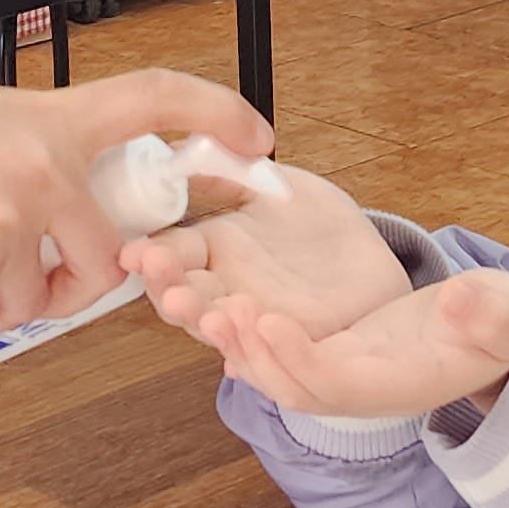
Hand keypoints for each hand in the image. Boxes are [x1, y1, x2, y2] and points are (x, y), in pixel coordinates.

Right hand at [0, 68, 268, 349]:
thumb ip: (35, 147)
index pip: (154, 98)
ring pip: (31, 303)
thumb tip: (62, 192)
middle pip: (105, 261)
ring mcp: (6, 225)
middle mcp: (43, 171)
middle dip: (74, 285)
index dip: (214, 114)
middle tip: (35, 279)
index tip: (256, 138)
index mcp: (52, 120)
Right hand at [123, 163, 410, 345]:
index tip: (133, 250)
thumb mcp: (277, 186)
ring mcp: (255, 323)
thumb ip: (230, 172)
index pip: (171, 257)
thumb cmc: (325, 231)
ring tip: (194, 305)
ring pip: (216, 332)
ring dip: (200, 320)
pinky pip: (266, 357)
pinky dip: (250, 348)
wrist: (375, 269)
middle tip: (157, 269)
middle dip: (166, 287)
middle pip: (182, 299)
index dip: (149, 256)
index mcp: (215, 252)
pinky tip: (241, 334)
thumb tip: (179, 150)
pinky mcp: (293, 347)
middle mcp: (226, 292)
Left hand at [195, 268, 508, 420]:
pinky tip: (211, 304)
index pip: (336, 383)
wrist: (484, 338)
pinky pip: (272, 352)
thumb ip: (489, 312)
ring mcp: (337, 372)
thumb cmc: (496, 326)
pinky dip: (240, 334)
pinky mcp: (324, 351)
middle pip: (291, 386)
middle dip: (252, 353)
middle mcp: (358, 388)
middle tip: (217, 308)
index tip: (266, 318)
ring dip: (234, 343)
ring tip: (200, 303)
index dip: (299, 357)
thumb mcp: (505, 316)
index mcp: (397, 384)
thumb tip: (462, 300)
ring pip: (273, 372)